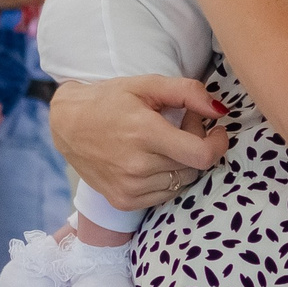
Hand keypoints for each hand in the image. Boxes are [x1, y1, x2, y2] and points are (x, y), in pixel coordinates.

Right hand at [49, 75, 229, 212]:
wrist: (67, 124)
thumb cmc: (109, 100)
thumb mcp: (147, 85)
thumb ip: (188, 93)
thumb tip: (220, 111)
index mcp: (145, 133)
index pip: (201, 155)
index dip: (217, 144)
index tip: (216, 131)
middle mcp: (137, 166)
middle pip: (193, 166)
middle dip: (195, 145)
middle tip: (179, 125)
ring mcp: (129, 188)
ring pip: (182, 181)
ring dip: (181, 163)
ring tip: (161, 142)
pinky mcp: (123, 201)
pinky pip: (165, 194)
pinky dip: (166, 178)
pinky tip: (150, 159)